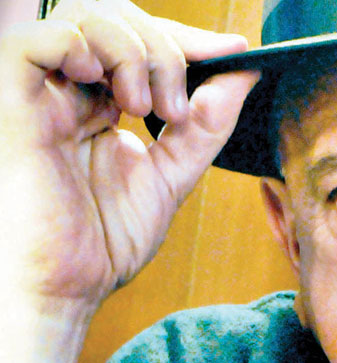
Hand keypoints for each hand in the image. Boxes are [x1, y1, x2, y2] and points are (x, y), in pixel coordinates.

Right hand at [0, 0, 259, 362]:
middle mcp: (69, 90)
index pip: (142, 40)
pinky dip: (82, 47)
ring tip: (147, 109)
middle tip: (179, 107)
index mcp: (101, 104)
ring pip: (83, 16)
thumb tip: (243, 73)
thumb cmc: (105, 242)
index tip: (236, 53)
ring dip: (134, 51)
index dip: (189, 39)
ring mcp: (40, 93)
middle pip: (117, 18)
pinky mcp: (12, 103)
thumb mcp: (172, 175)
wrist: (66, 289)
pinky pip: (37, 40)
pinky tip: (105, 89)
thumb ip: (205, 124)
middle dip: (167, 48)